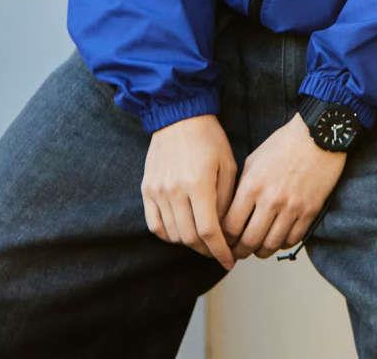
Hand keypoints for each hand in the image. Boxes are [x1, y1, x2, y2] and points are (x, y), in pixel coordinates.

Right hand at [141, 114, 237, 269]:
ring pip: (172, 234)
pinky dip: (169, 234)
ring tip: (203, 241)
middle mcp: (174, 191)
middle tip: (218, 250)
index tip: (229, 260)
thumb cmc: (208, 138)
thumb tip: (225, 230)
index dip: (220, 251)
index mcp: (198, 184)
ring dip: (189, 243)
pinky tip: (181, 232)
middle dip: (207, 250)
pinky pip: (155, 224)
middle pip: (190, 237)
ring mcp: (157, 191)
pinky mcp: (147, 189)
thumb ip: (226, 200)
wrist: (178, 116)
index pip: (209, 231)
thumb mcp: (228, 165)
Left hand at [223, 113, 346, 259]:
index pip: (230, 226)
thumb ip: (242, 187)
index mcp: (252, 186)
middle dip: (239, 252)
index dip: (224, 239)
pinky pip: (293, 239)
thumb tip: (232, 212)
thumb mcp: (253, 161)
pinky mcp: (310, 212)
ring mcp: (292, 208)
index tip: (223, 241)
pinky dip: (282, 244)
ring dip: (261, 252)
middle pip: (249, 241)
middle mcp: (271, 201)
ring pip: (271, 245)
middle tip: (237, 253)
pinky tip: (277, 239)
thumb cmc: (284, 144)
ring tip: (256, 249)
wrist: (318, 136)